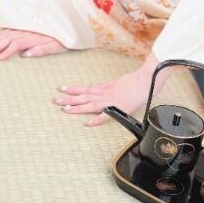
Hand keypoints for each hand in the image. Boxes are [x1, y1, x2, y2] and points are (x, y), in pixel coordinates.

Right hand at [0, 29, 66, 59]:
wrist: (70, 26)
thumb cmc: (64, 40)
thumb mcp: (56, 47)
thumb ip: (41, 50)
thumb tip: (25, 55)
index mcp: (34, 38)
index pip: (16, 45)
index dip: (5, 52)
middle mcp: (29, 31)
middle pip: (9, 38)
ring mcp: (27, 27)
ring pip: (8, 33)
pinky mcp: (27, 25)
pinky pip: (12, 28)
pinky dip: (1, 32)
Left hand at [53, 51, 171, 126]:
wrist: (147, 79)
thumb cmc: (136, 81)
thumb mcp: (118, 82)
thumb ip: (109, 87)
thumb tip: (100, 89)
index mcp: (105, 88)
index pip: (85, 89)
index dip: (73, 89)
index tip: (62, 89)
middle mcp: (105, 94)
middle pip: (84, 96)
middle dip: (69, 99)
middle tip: (55, 100)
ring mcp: (111, 101)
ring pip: (90, 105)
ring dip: (77, 107)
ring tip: (64, 109)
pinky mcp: (119, 108)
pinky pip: (105, 116)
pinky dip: (96, 120)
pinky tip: (87, 123)